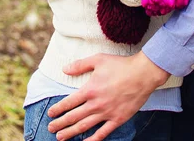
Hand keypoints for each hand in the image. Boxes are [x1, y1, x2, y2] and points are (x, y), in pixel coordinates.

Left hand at [47, 51, 168, 140]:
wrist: (142, 74)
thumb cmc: (120, 65)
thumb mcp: (98, 59)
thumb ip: (80, 65)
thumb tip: (64, 69)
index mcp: (90, 89)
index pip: (69, 102)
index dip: (58, 109)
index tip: (50, 114)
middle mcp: (96, 104)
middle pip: (74, 117)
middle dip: (60, 124)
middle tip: (51, 128)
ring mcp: (107, 113)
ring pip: (85, 126)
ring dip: (71, 133)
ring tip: (61, 137)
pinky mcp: (117, 119)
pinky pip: (103, 133)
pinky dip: (93, 139)